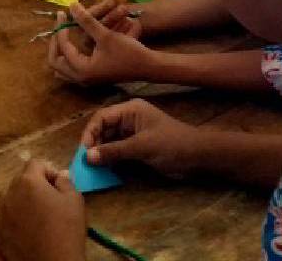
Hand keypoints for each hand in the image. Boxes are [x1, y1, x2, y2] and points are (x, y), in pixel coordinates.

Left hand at [0, 159, 86, 260]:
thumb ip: (65, 181)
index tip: (59, 184)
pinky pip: (4, 215)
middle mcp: (9, 193)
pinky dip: (14, 216)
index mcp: (28, 181)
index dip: (49, 170)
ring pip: (11, 196)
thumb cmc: (66, 229)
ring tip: (37, 213)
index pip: (36, 163)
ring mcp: (1, 213)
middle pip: (21, 179)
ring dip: (22, 199)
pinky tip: (27, 227)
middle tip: (51, 198)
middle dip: (35, 183)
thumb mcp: (74, 199)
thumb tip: (60, 175)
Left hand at [48, 1, 150, 85]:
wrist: (147, 67)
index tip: (62, 14)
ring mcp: (87, 80)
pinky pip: (72, 70)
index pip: (62, 47)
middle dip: (55, 44)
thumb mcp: (106, 35)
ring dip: (60, 53)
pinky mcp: (93, 78)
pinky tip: (75, 46)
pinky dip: (69, 58)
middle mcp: (81, 78)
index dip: (60, 29)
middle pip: (55, 63)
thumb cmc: (127, 52)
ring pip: (62, 69)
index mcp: (82, 69)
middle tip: (59, 28)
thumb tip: (71, 6)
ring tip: (63, 36)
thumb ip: (87, 21)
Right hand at [81, 99, 201, 178]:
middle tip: (84, 163)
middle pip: (103, 129)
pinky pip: (117, 152)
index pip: (102, 117)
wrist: (197, 156)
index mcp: (130, 110)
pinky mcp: (136, 148)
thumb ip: (114, 151)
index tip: (83, 152)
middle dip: (93, 145)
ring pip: (109, 142)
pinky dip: (110, 160)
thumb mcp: (142, 147)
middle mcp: (129, 119)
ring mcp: (132, 134)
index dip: (90, 133)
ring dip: (100, 154)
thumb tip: (87, 157)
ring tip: (91, 169)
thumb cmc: (171, 144)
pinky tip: (103, 170)